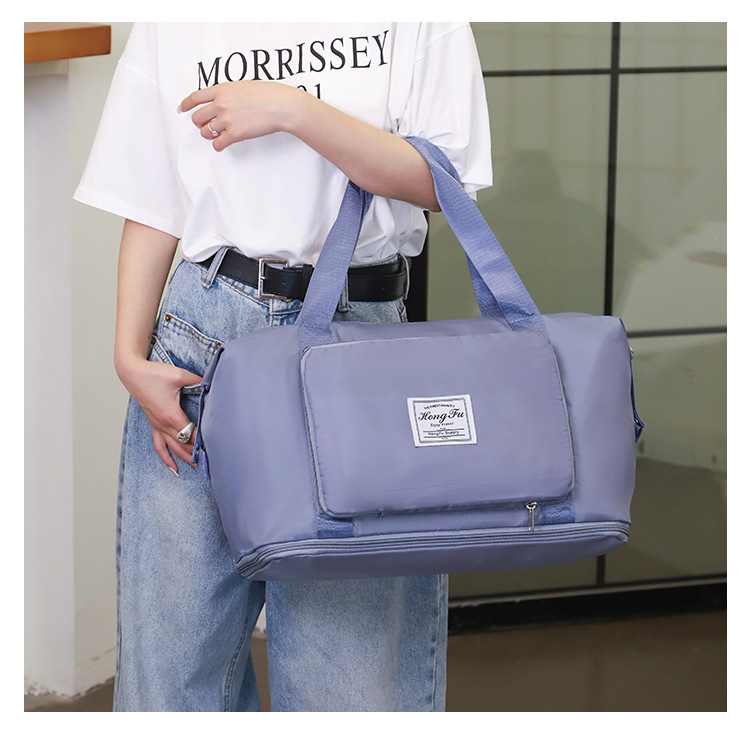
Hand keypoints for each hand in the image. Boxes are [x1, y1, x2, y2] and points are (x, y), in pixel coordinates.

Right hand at [117, 354, 202, 474]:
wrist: (132, 373)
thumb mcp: (180, 375)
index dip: (204, 439)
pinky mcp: (153, 424)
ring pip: (173, 448)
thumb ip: (198, 380)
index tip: (216, 445)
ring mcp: (157, 425)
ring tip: (198, 468)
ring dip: (185, 458)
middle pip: (184, 444)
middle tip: (212, 462)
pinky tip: (173, 468)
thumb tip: (212, 383)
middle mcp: (163, 424)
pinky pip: (159, 445)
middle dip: (198, 453)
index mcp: (171, 415)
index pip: (192, 432)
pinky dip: (166, 458)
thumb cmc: (153, 374)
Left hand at [179, 81, 306, 151]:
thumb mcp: (243, 86)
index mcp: (222, 90)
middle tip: (207, 126)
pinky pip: (217, 144)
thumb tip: (222, 102)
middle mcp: (220, 104)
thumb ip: (229, 93)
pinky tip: (224, 143)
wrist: (280, 106)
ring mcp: (226, 119)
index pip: (195, 97)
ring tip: (219, 134)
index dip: (186, 104)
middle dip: (200, 123)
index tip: (182, 109)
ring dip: (209, 135)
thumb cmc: (268, 95)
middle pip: (197, 117)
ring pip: (205, 132)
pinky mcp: (234, 134)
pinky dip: (218, 145)